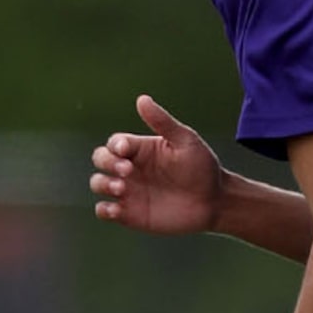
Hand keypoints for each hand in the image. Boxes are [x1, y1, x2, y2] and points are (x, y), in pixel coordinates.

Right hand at [91, 96, 223, 235]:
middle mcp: (130, 169)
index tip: (126, 150)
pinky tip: (118, 209)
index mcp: (140, 150)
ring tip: (121, 189)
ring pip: (97, 183)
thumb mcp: (185, 141)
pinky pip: (104, 211)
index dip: (115, 145)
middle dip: (107, 162)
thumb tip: (142, 99)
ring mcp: (128, 192)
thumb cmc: (202, 168)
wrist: (214, 202)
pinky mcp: (129, 214)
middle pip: (100, 159)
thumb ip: (162, 122)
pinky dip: (104, 210)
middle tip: (127, 171)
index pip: (115, 143)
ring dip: (103, 184)